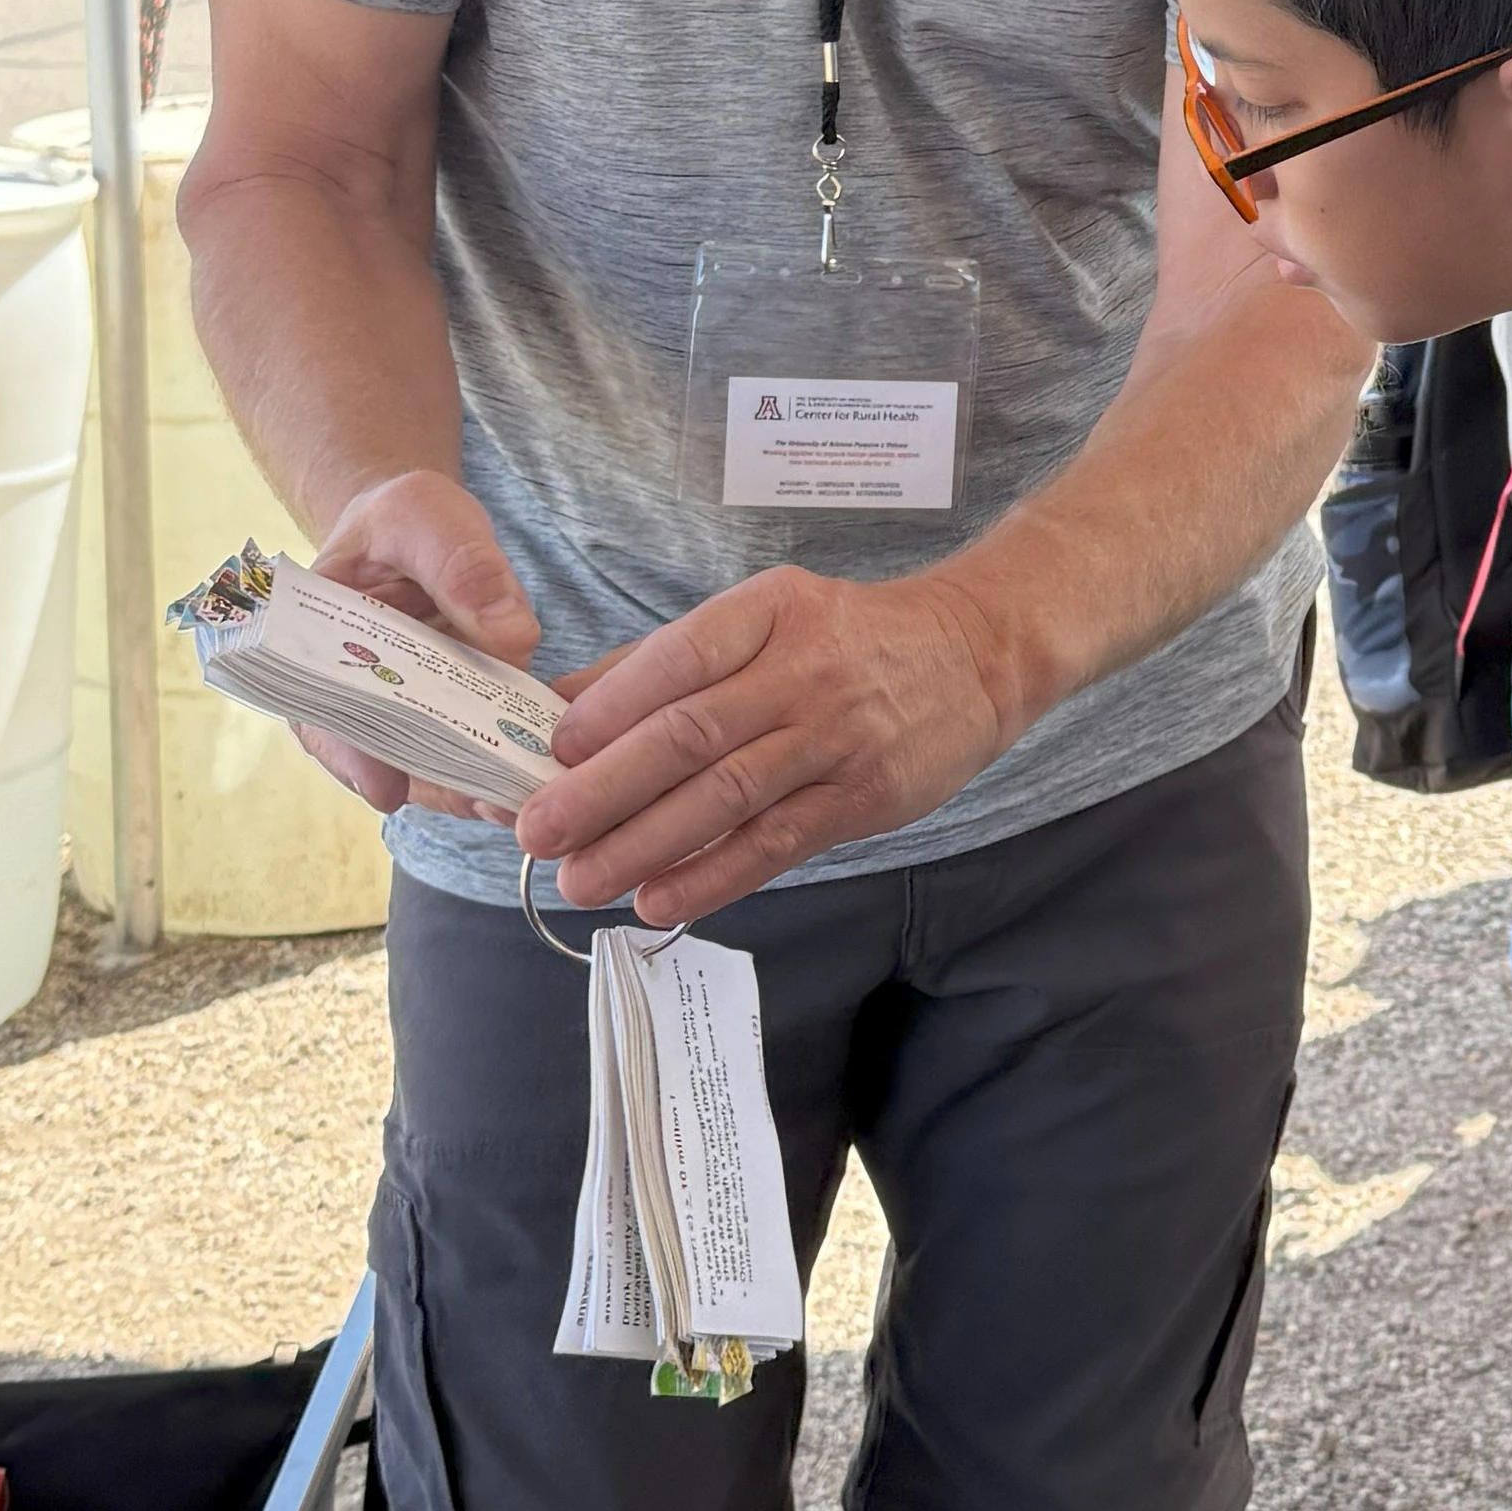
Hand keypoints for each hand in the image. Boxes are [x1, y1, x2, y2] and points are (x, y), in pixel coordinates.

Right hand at [300, 472, 537, 818]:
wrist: (416, 526)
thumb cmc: (405, 519)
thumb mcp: (427, 516)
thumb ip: (463, 564)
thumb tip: (511, 636)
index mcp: (314, 639)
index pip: (316, 709)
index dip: (348, 753)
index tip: (386, 788)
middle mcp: (349, 687)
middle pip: (373, 754)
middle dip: (427, 784)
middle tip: (481, 802)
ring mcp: (396, 705)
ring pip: (421, 764)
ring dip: (464, 786)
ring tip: (513, 799)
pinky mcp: (442, 711)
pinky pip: (460, 748)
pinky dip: (489, 763)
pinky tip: (528, 776)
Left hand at [512, 561, 1021, 925]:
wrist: (975, 654)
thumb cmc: (846, 639)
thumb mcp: (761, 620)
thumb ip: (660, 662)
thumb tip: (557, 707)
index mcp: (766, 611)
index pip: (677, 659)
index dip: (608, 709)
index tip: (548, 753)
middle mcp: (802, 670)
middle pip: (690, 734)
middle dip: (604, 789)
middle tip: (537, 830)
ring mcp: (836, 736)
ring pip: (727, 795)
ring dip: (644, 843)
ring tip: (580, 880)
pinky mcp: (864, 796)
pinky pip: (778, 841)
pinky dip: (715, 875)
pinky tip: (661, 898)